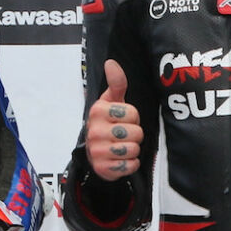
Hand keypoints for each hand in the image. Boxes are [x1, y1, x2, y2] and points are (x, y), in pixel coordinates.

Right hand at [86, 60, 143, 180]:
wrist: (94, 152)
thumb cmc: (107, 123)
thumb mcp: (111, 101)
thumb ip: (116, 83)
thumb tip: (111, 62)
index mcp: (97, 111)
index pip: (132, 113)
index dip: (132, 118)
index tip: (122, 120)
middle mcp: (95, 131)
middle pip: (136, 132)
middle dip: (135, 134)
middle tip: (123, 135)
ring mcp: (97, 151)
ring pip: (134, 149)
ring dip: (133, 149)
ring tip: (122, 146)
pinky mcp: (103, 169)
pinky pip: (131, 165)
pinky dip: (130, 164)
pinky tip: (121, 159)